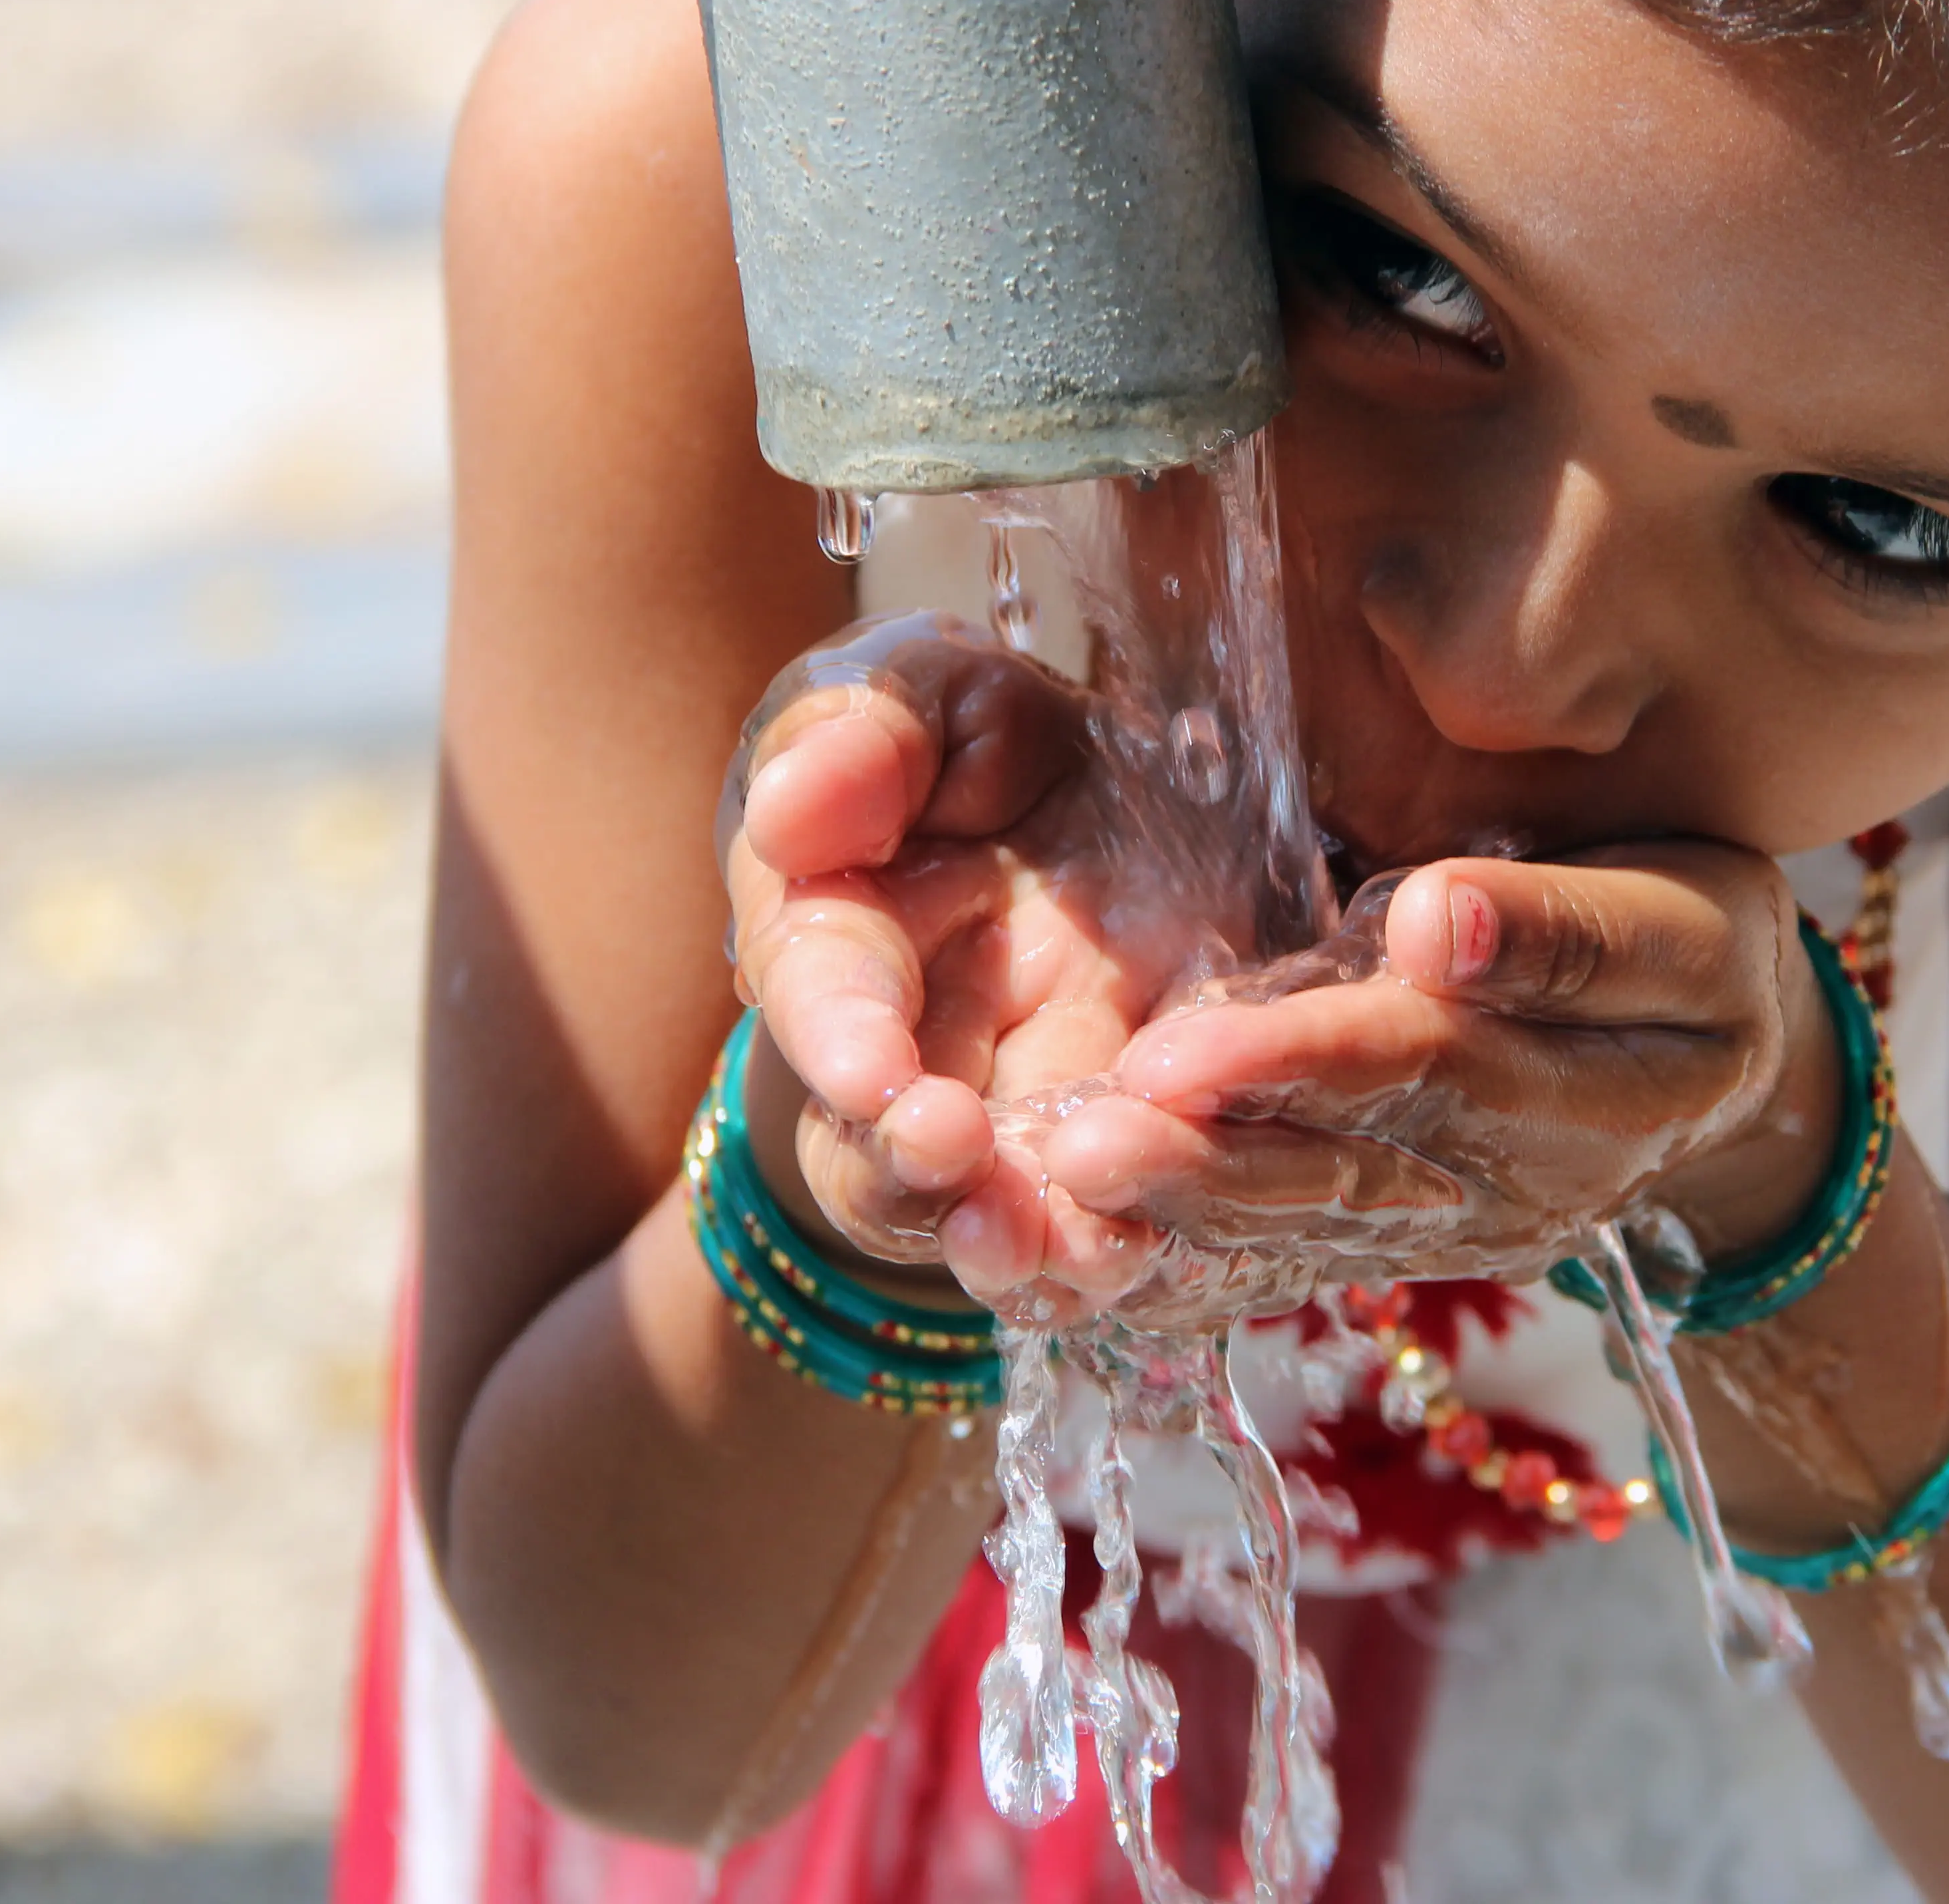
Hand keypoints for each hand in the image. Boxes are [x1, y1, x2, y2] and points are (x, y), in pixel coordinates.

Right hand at [720, 614, 1222, 1305]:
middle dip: (920, 1180)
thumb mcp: (930, 696)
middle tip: (968, 1183)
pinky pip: (1134, 1207)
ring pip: (1010, 1207)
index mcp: (846, 938)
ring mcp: (1037, 1103)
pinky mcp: (1149, 1125)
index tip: (882, 1081)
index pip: (826, 997)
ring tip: (1084, 1252)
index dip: (846, 1046)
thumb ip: (862, 740)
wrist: (1135, 777)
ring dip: (1037, 1241)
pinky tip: (1160, 1245)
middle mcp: (927, 1052)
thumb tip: (788, 817)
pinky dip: (1143, 1234)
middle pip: (892, 1154)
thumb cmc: (984, 736)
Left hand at [1036, 842, 1843, 1314]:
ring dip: (1173, 1212)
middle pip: (1342, 1173)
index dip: (1308, 1063)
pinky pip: (1279, 1256)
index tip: (1184, 1053)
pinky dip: (1179, 1257)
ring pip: (1296, 1226)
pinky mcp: (1391, 1243)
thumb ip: (1568, 930)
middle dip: (1205, 1162)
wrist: (1718, 1049)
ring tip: (1058, 1185)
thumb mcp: (1688, 922)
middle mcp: (1509, 1195)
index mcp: (1597, 1103)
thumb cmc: (1698, 945)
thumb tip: (1435, 926)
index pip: (1435, 1072)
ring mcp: (1445, 1237)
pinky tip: (1080, 1250)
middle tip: (1078, 1150)